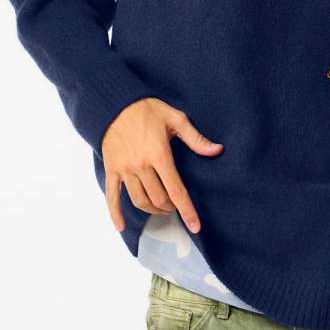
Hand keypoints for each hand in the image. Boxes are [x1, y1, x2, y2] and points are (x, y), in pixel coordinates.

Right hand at [98, 99, 223, 233]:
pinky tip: (121, 227)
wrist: (113, 102)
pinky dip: (115, 213)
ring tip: (160, 208)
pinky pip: (112, 195)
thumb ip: (196, 138)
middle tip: (175, 204)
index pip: (177, 190)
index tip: (195, 226)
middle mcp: (141, 165)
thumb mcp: (175, 118)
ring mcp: (125, 169)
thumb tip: (217, 150)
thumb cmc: (146, 109)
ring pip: (139, 201)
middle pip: (158, 199)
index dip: (187, 211)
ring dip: (152, 210)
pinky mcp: (111, 169)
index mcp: (159, 154)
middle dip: (170, 207)